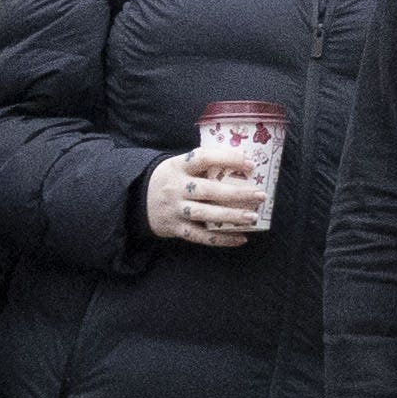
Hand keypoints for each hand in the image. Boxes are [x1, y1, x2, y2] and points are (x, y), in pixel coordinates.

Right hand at [146, 146, 271, 247]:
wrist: (136, 199)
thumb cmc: (170, 179)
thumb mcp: (179, 165)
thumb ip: (204, 164)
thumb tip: (243, 160)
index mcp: (179, 166)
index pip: (203, 158)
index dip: (228, 159)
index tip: (251, 163)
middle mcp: (176, 187)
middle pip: (209, 190)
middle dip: (237, 193)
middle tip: (260, 195)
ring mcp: (175, 209)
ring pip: (206, 214)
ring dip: (231, 216)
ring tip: (253, 217)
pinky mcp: (175, 228)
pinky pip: (200, 236)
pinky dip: (221, 239)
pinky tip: (240, 238)